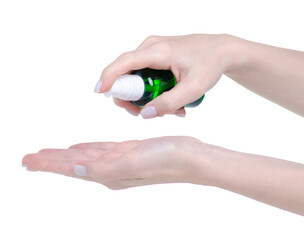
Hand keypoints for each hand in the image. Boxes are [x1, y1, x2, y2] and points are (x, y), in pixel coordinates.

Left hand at [22, 136, 202, 189]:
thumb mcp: (132, 162)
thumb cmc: (166, 160)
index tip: (28, 161)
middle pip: (73, 163)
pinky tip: (80, 148)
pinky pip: (101, 149)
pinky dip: (87, 148)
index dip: (48, 164)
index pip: (70, 168)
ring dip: (65, 155)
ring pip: (85, 156)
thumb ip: (102, 167)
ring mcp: (120, 160)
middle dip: (51, 160)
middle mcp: (111, 169)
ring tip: (49, 154)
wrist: (190, 157)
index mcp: (108, 173)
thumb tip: (75, 170)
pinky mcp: (129, 151)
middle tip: (29, 159)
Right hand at [95, 34, 246, 117]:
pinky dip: (151, 89)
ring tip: (168, 109)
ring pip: (136, 75)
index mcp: (158, 51)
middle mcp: (151, 47)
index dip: (109, 77)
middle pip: (126, 72)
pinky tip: (169, 100)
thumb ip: (170, 103)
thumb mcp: (194, 88)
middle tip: (141, 113)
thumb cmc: (211, 64)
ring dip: (144, 95)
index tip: (100, 92)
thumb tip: (146, 114)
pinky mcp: (157, 56)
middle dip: (130, 96)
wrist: (222, 50)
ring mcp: (153, 50)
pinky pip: (145, 74)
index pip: (124, 62)